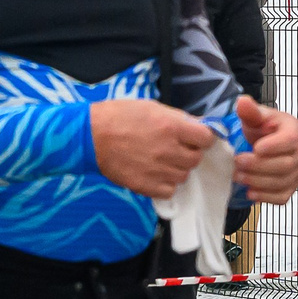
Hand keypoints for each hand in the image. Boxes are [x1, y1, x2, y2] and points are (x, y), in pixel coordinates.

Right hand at [90, 98, 211, 199]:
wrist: (90, 135)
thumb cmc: (120, 115)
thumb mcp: (151, 107)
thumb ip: (178, 118)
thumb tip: (200, 125)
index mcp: (172, 127)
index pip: (207, 138)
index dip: (202, 138)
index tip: (194, 138)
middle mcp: (168, 150)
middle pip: (196, 159)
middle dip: (189, 153)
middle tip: (174, 149)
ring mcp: (158, 170)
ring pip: (184, 176)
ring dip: (177, 169)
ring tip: (161, 161)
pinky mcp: (146, 186)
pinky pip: (169, 191)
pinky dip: (165, 185)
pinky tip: (154, 174)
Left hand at [231, 96, 297, 205]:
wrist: (263, 144)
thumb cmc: (261, 129)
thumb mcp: (255, 118)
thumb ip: (250, 111)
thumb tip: (242, 101)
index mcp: (295, 131)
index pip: (290, 140)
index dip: (274, 146)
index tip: (255, 147)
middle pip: (285, 165)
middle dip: (259, 166)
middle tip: (237, 162)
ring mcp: (297, 172)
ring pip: (282, 182)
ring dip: (257, 181)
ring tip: (238, 176)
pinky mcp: (290, 187)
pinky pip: (282, 197)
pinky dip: (265, 197)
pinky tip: (250, 192)